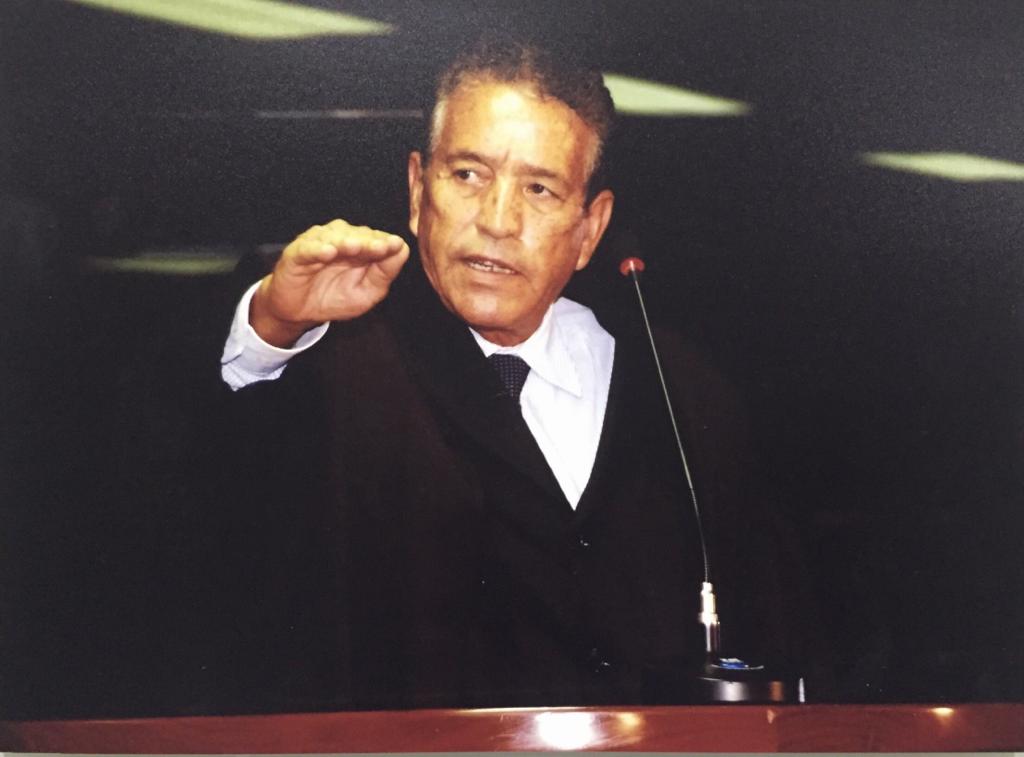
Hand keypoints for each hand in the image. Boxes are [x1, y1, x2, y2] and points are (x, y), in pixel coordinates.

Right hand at [250, 219, 409, 346]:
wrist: (300, 311)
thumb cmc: (335, 298)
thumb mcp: (366, 293)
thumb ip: (384, 273)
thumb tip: (402, 250)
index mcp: (361, 247)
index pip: (377, 239)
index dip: (386, 244)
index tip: (395, 246)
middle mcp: (341, 238)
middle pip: (358, 235)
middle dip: (369, 242)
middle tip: (380, 247)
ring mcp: (318, 243)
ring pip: (333, 237)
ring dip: (344, 242)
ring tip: (354, 247)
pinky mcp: (297, 252)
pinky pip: (308, 249)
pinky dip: (317, 249)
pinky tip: (328, 253)